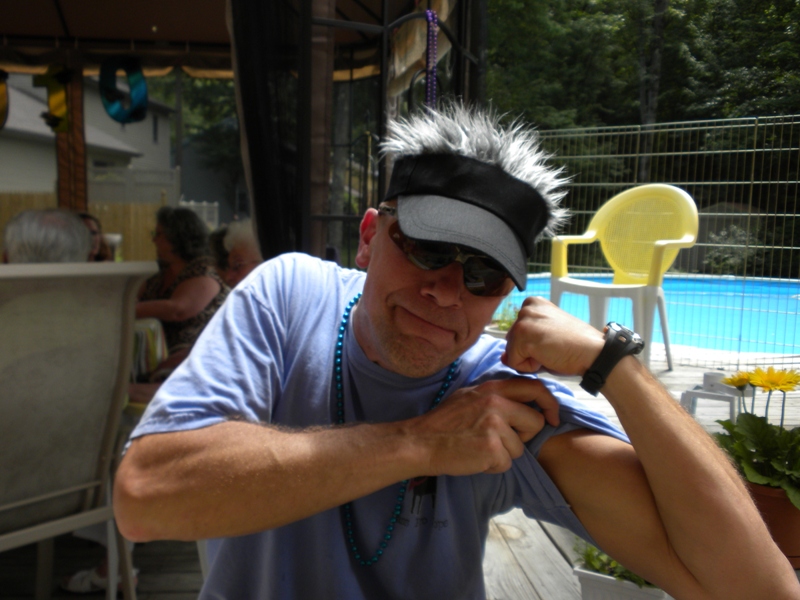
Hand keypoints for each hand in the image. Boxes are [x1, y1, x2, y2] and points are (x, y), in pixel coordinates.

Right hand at [407, 378, 559, 475]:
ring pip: (520, 448)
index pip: (534, 388)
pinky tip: (475, 458)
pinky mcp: (492, 448)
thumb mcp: (469, 397)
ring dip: (503, 454)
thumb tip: (521, 401)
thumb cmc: (443, 422)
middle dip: (524, 436)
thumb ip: (495, 396)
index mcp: (492, 388)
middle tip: (502, 440)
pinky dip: (493, 466)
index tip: (550, 416)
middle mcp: (496, 403)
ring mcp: (494, 425)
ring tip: (479, 448)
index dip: (549, 403)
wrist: (420, 443)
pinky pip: (506, 463)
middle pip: (535, 422)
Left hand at [501, 296, 604, 375]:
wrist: (593, 353)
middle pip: (511, 342)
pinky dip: (529, 367)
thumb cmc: (574, 347)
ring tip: (551, 352)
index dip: (532, 346)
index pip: (517, 334)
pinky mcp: (522, 335)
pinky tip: (548, 357)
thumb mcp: (545, 339)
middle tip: (553, 348)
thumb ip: (522, 345)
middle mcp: (526, 308)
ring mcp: (523, 320)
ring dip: (529, 360)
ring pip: (511, 353)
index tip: (553, 342)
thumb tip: (503, 357)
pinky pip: (514, 363)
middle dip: (528, 352)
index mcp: (533, 304)